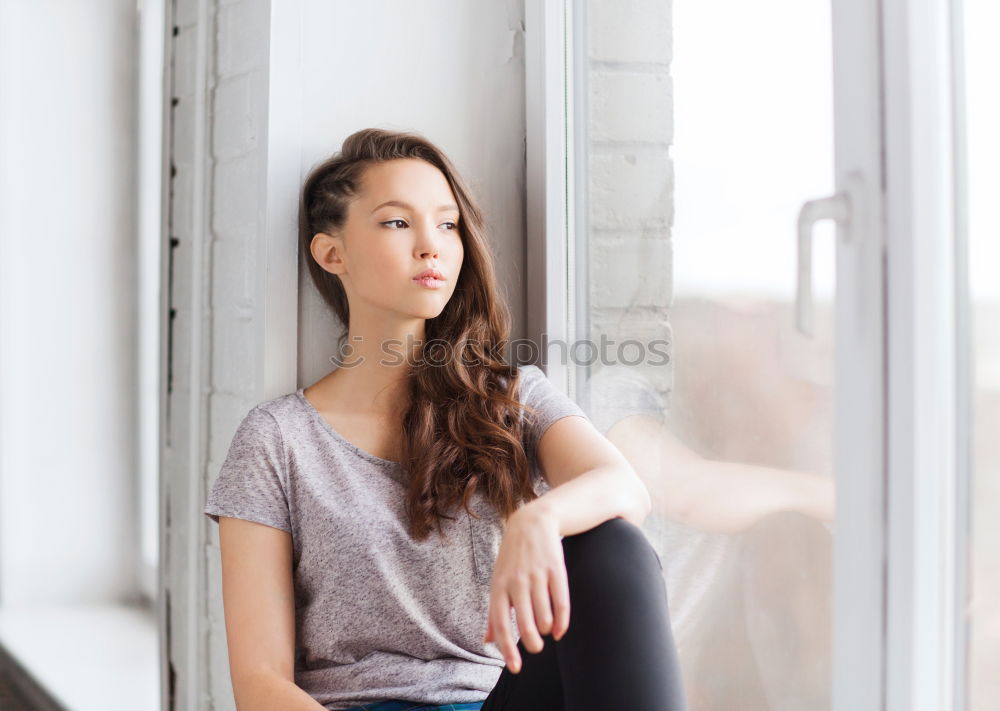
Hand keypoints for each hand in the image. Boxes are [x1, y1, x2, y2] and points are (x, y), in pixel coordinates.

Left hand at [482, 503, 569, 673]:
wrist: (533, 522)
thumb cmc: (513, 557)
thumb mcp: (498, 580)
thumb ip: (494, 612)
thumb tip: (487, 641)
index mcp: (499, 587)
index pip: (501, 625)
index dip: (508, 650)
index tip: (516, 668)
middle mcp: (516, 582)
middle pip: (525, 625)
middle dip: (532, 644)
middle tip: (536, 648)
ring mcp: (537, 575)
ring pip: (545, 617)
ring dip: (547, 630)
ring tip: (546, 630)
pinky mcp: (556, 570)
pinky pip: (561, 603)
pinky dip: (562, 621)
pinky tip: (560, 630)